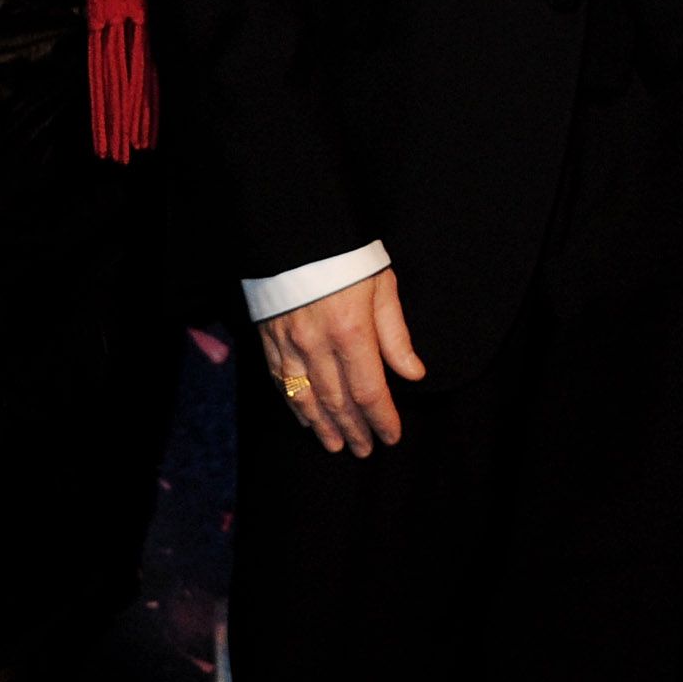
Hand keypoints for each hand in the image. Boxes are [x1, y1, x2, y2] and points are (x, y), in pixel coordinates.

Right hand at [259, 268, 423, 457]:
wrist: (297, 232)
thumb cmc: (347, 257)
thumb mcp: (382, 287)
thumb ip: (395, 334)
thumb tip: (413, 373)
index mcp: (351, 332)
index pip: (369, 390)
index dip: (381, 418)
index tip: (391, 436)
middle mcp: (317, 345)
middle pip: (338, 401)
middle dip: (353, 429)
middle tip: (364, 450)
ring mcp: (289, 344)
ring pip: (306, 398)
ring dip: (323, 426)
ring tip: (336, 445)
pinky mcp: (269, 340)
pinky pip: (282, 382)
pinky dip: (295, 405)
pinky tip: (306, 419)